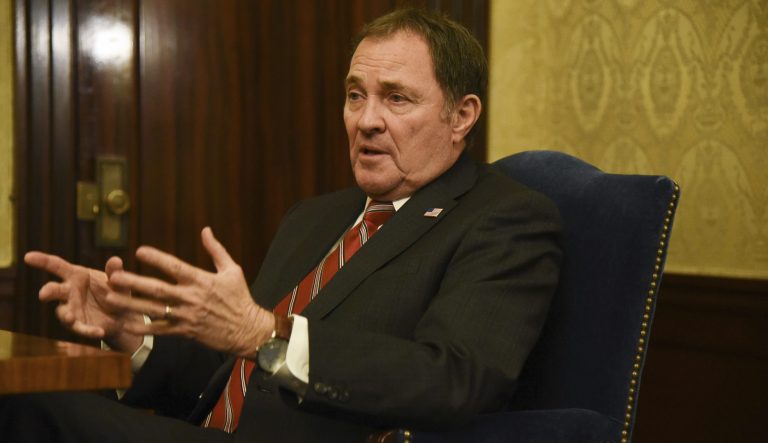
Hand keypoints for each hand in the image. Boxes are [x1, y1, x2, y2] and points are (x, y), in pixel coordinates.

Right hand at [23, 252, 142, 352]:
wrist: (125, 315)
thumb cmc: (116, 292)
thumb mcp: (119, 281)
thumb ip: (115, 273)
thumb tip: (115, 260)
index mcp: (77, 275)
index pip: (57, 266)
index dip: (42, 261)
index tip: (28, 257)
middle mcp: (70, 292)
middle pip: (54, 290)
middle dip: (48, 291)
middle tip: (43, 294)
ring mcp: (73, 309)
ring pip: (62, 312)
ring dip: (66, 316)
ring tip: (71, 318)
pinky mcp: (81, 325)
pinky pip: (82, 329)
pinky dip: (89, 331)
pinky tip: (99, 332)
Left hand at [106, 227, 273, 356]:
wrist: (247, 330)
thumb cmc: (240, 298)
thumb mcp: (232, 270)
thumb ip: (216, 250)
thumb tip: (206, 230)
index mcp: (202, 281)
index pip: (175, 267)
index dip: (157, 258)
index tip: (139, 251)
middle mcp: (191, 298)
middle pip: (157, 289)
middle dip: (134, 282)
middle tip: (113, 276)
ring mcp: (186, 316)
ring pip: (152, 309)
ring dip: (130, 303)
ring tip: (110, 298)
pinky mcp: (184, 332)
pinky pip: (159, 330)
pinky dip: (142, 327)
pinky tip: (125, 323)